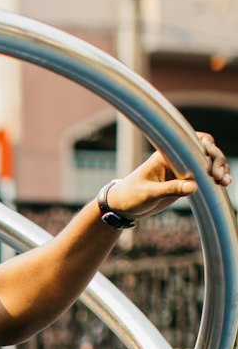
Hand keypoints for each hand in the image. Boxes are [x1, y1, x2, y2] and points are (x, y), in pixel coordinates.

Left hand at [105, 132, 231, 220]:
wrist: (123, 207)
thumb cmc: (130, 196)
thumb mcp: (148, 194)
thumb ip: (170, 190)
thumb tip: (193, 187)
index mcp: (166, 154)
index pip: (192, 142)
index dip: (207, 149)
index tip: (210, 166)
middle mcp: (176, 158)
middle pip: (205, 150)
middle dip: (217, 160)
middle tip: (219, 177)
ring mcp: (182, 169)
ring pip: (208, 162)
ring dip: (220, 169)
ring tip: (225, 182)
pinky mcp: (185, 180)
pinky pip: (204, 176)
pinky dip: (215, 178)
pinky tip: (223, 184)